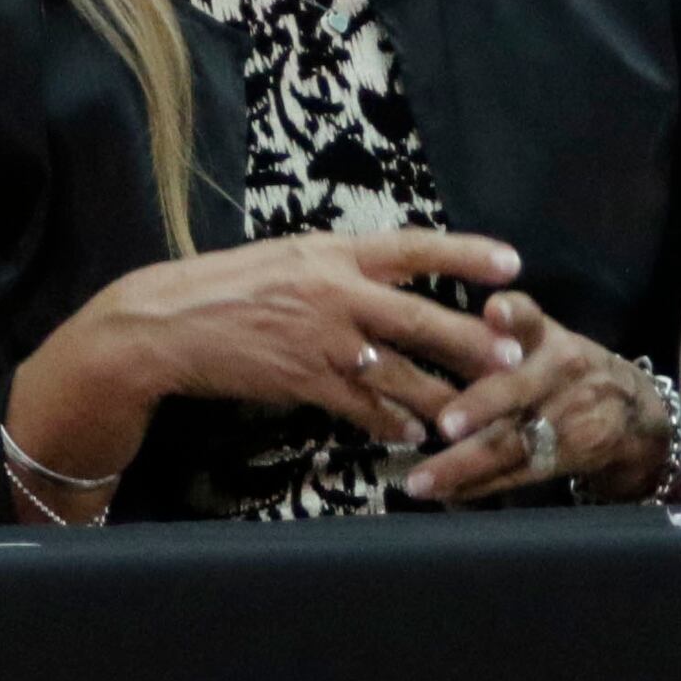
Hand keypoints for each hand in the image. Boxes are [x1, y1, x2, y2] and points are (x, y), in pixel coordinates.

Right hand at [8, 226, 525, 511]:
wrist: (166, 324)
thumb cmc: (230, 284)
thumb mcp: (290, 256)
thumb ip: (344, 265)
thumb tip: (394, 272)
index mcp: (334, 251)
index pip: (415, 246)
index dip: (466, 253)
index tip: (512, 262)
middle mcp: (335, 291)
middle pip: (420, 315)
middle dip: (472, 338)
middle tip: (515, 353)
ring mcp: (320, 340)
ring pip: (398, 371)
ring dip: (440, 393)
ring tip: (475, 409)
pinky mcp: (302, 381)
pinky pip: (361, 407)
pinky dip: (391, 421)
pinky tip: (414, 433)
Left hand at [389, 297, 672, 505]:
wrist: (633, 413)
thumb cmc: (563, 369)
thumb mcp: (542, 340)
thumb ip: (491, 337)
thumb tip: (419, 333)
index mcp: (547, 338)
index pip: (532, 318)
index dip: (514, 314)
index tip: (495, 310)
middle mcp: (559, 373)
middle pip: (518, 390)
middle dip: (481, 406)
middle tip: (444, 424)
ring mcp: (567, 418)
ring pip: (510, 443)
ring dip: (462, 464)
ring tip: (419, 481)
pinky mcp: (566, 455)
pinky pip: (515, 474)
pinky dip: (478, 486)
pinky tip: (445, 494)